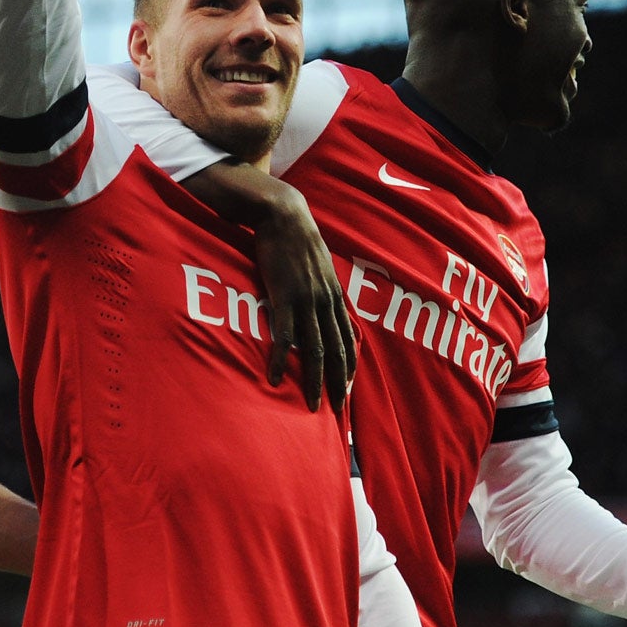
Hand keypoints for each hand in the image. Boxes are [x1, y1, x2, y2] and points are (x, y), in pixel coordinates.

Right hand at [184, 163, 355, 411]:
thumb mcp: (317, 263)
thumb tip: (321, 301)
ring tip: (312, 405)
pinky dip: (282, 360)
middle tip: (337, 411)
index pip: (348, 339)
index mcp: (334, 295)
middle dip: (338, 383)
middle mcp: (326, 301)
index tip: (348, 389)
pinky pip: (285, 336)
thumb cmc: (296, 238)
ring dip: (315, 381)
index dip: (349, 367)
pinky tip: (276, 379)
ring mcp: (307, 300)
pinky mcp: (284, 297)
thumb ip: (320, 285)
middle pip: (337, 350)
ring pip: (316, 349)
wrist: (283, 214)